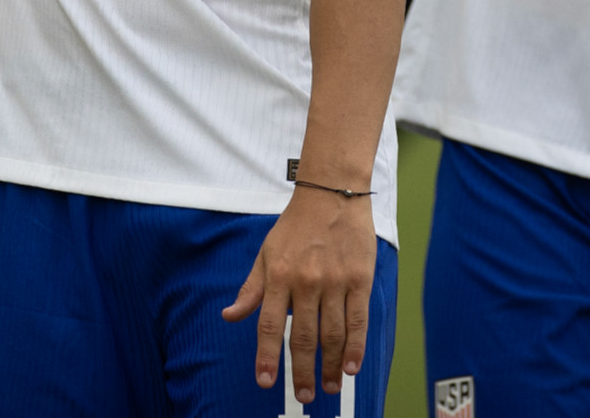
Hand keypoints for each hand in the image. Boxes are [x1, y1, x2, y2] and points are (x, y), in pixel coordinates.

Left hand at [222, 186, 374, 403]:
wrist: (331, 193)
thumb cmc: (296, 225)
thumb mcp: (266, 253)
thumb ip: (251, 289)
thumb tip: (230, 316)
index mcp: (279, 275)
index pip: (269, 324)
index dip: (267, 356)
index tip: (265, 381)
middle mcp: (305, 281)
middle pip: (303, 336)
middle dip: (302, 371)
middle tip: (303, 396)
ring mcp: (335, 281)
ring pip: (332, 333)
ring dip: (329, 366)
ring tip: (327, 387)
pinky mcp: (360, 278)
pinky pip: (357, 319)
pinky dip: (355, 346)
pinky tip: (350, 366)